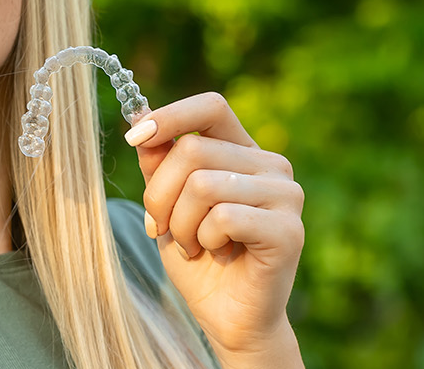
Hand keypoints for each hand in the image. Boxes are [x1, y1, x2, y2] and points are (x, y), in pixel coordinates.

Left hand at [124, 92, 305, 366]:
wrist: (228, 317)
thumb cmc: (198, 258)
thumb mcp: (166, 205)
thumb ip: (159, 165)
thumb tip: (141, 124)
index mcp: (243, 151)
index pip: (211, 107)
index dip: (169, 117)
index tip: (135, 138)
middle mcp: (271, 165)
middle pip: (193, 149)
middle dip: (159, 194)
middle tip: (161, 228)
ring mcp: (286, 195)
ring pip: (203, 183)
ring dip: (180, 223)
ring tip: (192, 245)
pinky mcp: (289, 229)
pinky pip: (223, 216)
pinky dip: (204, 240)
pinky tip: (217, 254)